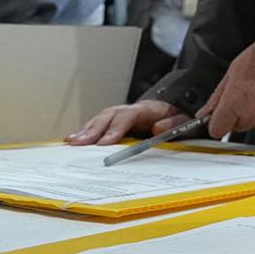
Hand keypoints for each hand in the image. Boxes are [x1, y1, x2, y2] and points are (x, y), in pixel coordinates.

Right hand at [67, 100, 188, 145]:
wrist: (176, 112)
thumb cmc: (178, 119)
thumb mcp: (183, 122)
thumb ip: (173, 124)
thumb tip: (158, 128)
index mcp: (147, 110)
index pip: (127, 116)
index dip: (114, 129)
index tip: (104, 143)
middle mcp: (131, 110)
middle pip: (108, 116)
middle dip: (92, 130)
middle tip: (77, 143)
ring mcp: (122, 115)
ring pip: (100, 119)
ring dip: (85, 130)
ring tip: (70, 142)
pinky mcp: (116, 122)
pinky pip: (99, 125)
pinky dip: (86, 132)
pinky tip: (74, 141)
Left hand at [198, 38, 254, 137]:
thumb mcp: (233, 71)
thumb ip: (217, 97)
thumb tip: (205, 112)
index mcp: (236, 100)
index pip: (217, 129)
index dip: (218, 122)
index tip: (220, 117)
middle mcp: (253, 111)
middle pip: (239, 126)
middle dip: (240, 115)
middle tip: (247, 94)